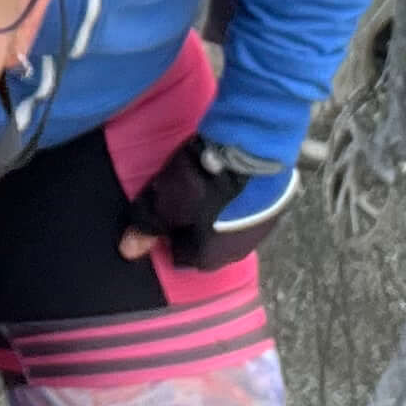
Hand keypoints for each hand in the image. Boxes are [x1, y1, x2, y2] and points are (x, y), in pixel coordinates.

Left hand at [119, 134, 285, 271]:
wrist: (254, 148)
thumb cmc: (203, 180)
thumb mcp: (166, 201)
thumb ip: (147, 226)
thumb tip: (128, 250)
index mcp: (209, 258)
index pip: (178, 256)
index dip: (166, 234)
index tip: (161, 213)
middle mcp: (238, 253)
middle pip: (206, 243)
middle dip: (194, 226)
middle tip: (182, 198)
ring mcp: (261, 230)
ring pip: (230, 227)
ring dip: (219, 214)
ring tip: (206, 186)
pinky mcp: (277, 205)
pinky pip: (249, 209)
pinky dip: (240, 199)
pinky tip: (231, 178)